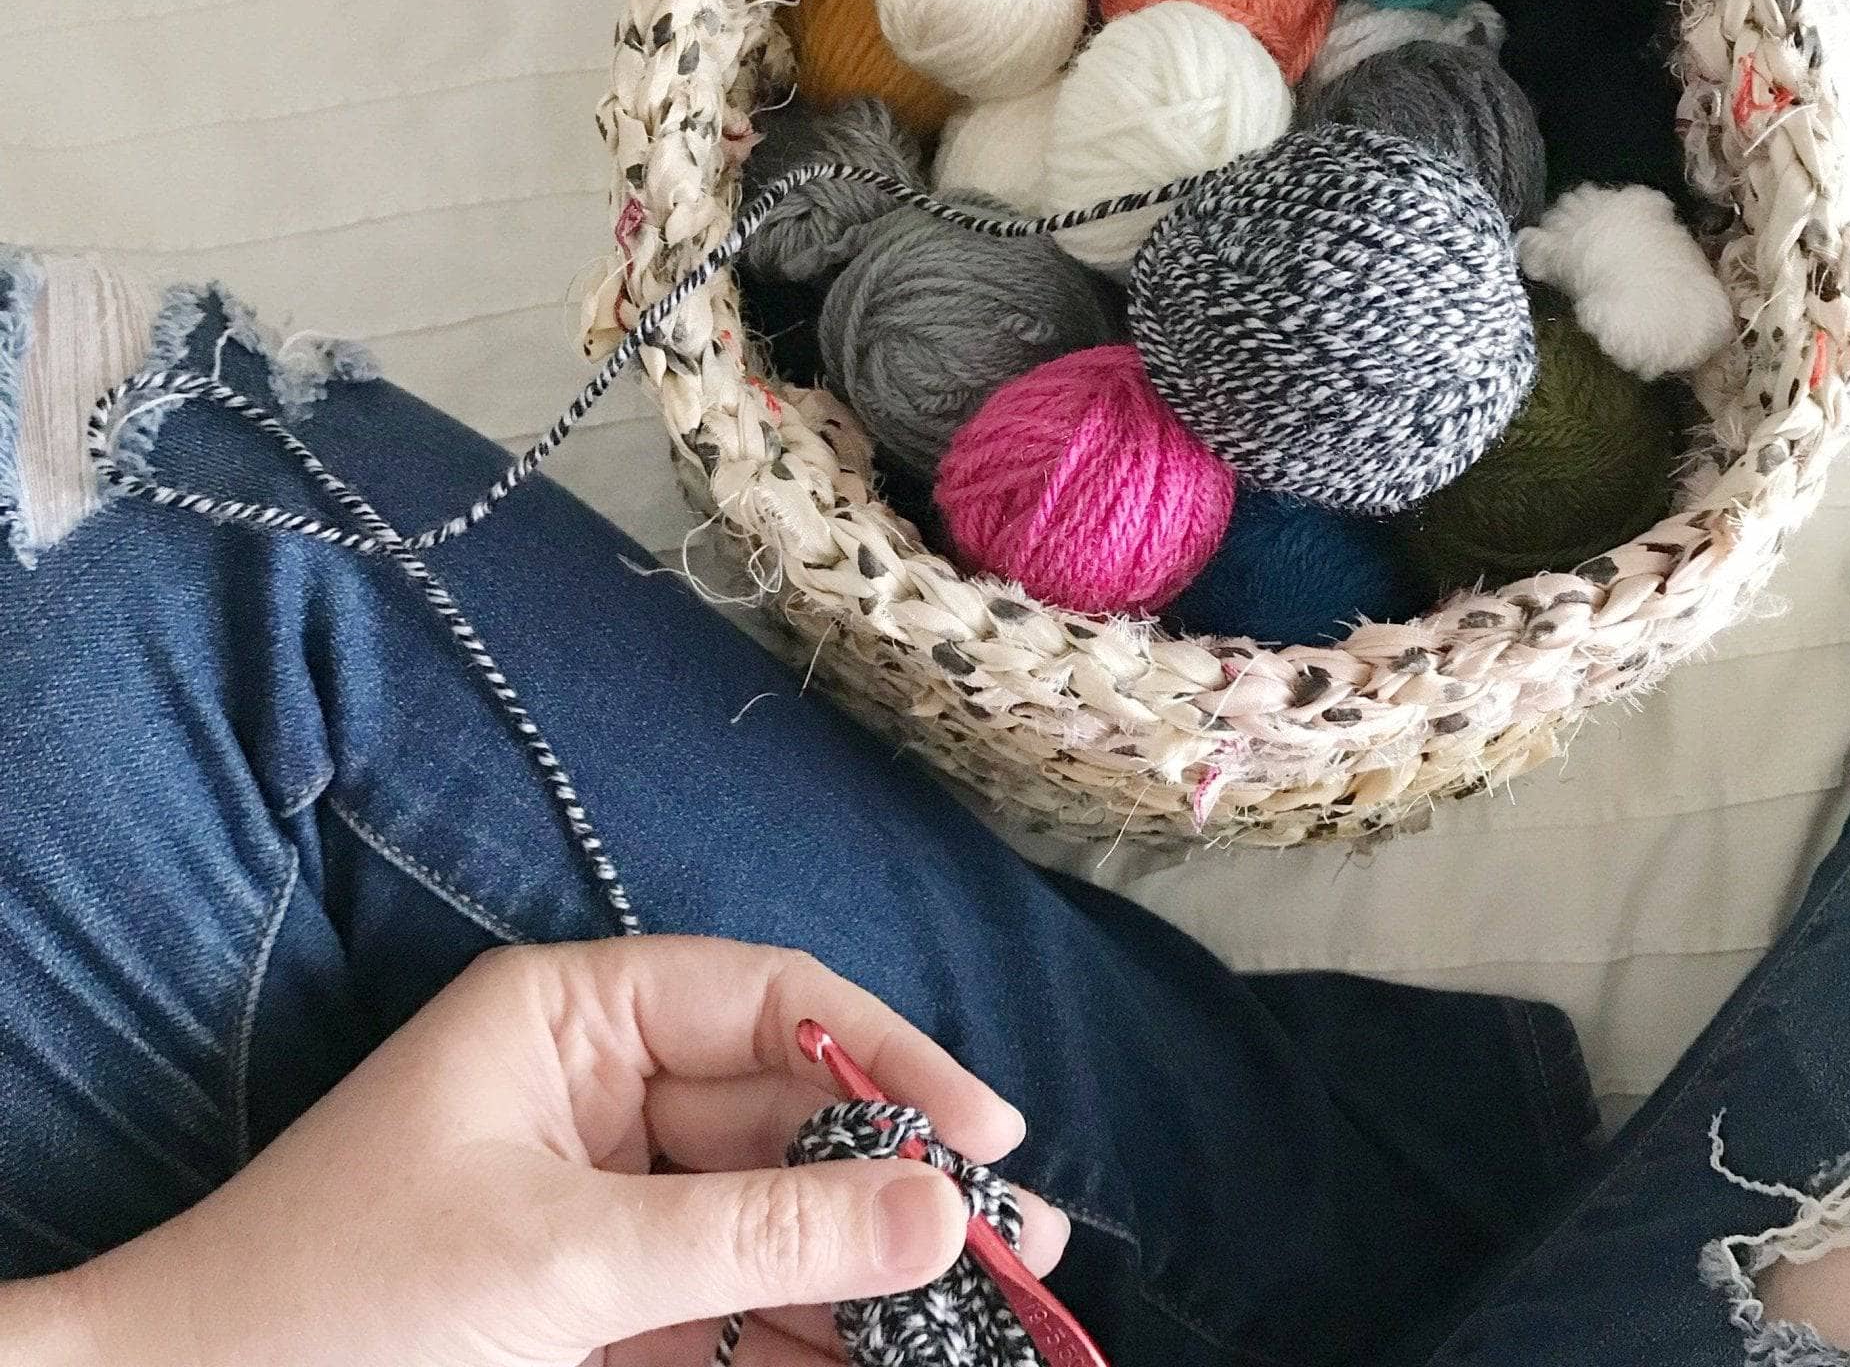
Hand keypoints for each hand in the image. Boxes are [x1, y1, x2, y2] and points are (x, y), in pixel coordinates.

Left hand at [47, 937, 1067, 1366]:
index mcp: (573, 1014)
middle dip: (893, 1181)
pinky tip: (889, 1353)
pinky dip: (797, 1336)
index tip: (989, 1126)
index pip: (767, 1004)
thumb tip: (940, 1209)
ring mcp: (599, 1200)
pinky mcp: (593, 1304)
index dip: (887, 1055)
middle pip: (782, 1119)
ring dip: (862, 1271)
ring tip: (990, 1313)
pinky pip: (723, 1304)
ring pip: (765, 1221)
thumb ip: (758, 1234)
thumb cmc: (341, 1304)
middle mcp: (597, 1088)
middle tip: (1021, 1240)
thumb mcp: (565, 1260)